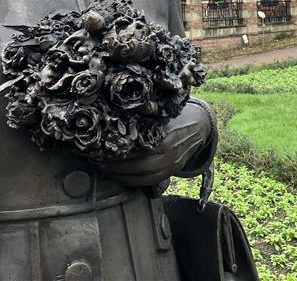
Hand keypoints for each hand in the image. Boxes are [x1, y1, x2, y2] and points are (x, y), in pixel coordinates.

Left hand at [98, 99, 213, 186]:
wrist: (198, 127)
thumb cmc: (174, 117)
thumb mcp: (161, 114)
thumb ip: (144, 118)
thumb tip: (114, 118)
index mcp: (163, 138)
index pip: (135, 149)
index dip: (117, 152)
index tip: (100, 150)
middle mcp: (168, 154)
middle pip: (137, 166)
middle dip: (115, 167)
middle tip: (98, 163)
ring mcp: (171, 165)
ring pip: (143, 177)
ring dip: (122, 177)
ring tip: (105, 171)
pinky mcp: (171, 172)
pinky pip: (150, 182)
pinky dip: (134, 182)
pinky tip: (121, 177)